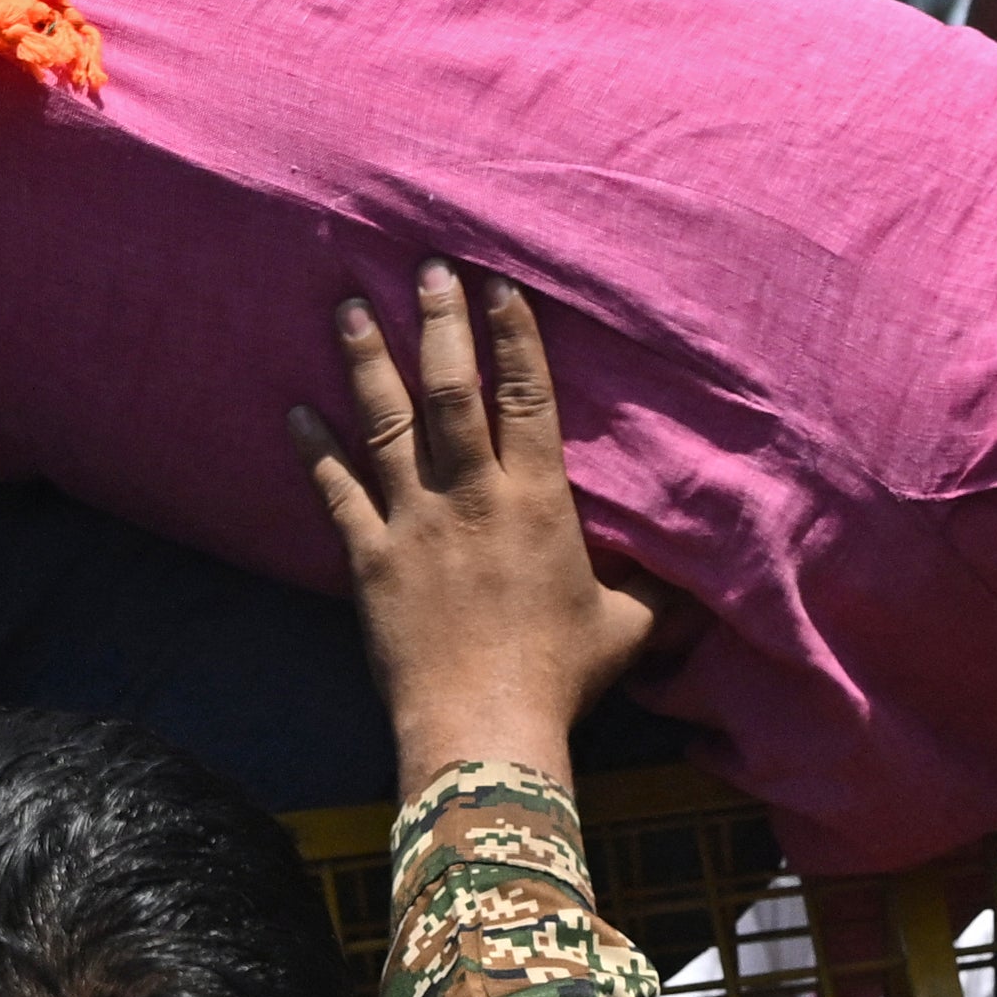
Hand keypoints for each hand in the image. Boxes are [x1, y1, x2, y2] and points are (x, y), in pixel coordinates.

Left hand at [299, 265, 666, 779]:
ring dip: (367, 362)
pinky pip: (335, 493)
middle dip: (439, 323)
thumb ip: (657, 586)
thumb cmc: (563, 677)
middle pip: (451, 390)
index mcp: (537, 501)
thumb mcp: (628, 626)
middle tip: (424, 267)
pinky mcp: (369, 561)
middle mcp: (472, 497)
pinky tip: (296, 411)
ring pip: (386, 424)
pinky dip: (314, 451)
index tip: (497, 285)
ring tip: (348, 308)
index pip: (526, 397)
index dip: (513, 336)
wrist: (485, 729)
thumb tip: (700, 571)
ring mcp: (414, 524)